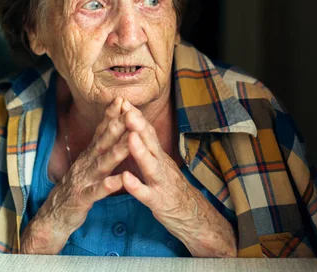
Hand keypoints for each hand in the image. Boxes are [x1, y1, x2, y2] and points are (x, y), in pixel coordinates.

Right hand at [21, 97, 131, 253]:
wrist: (55, 216)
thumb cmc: (77, 187)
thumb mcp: (87, 164)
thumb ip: (99, 147)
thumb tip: (112, 126)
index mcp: (89, 155)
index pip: (100, 131)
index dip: (111, 115)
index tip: (122, 99)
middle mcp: (85, 163)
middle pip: (102, 142)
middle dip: (116, 126)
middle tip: (129, 112)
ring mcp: (83, 180)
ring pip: (101, 164)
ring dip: (115, 152)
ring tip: (129, 141)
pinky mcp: (82, 199)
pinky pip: (96, 192)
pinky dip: (107, 186)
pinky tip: (119, 180)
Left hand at [120, 104, 237, 257]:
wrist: (192, 217)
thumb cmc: (169, 188)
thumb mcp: (158, 165)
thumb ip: (146, 149)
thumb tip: (132, 127)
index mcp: (158, 156)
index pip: (148, 133)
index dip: (136, 117)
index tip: (123, 100)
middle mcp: (162, 165)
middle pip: (151, 143)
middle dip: (138, 125)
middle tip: (127, 109)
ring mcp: (162, 183)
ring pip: (151, 165)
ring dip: (140, 151)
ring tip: (129, 137)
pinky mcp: (159, 202)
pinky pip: (147, 194)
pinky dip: (137, 186)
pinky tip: (126, 179)